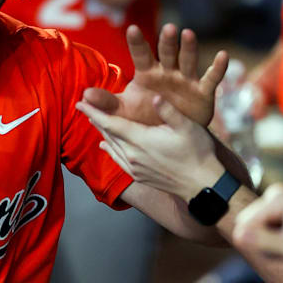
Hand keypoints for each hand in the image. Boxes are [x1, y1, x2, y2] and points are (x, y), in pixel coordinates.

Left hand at [78, 95, 222, 200]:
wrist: (203, 185)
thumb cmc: (198, 153)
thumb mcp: (186, 127)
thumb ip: (167, 111)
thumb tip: (153, 96)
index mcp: (141, 140)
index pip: (110, 124)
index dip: (93, 112)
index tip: (79, 103)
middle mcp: (133, 155)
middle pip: (107, 134)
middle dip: (94, 119)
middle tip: (83, 106)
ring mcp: (135, 168)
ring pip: (111, 147)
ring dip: (101, 133)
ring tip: (93, 121)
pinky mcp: (140, 177)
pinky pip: (118, 160)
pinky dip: (108, 150)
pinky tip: (104, 146)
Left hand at [84, 24, 227, 126]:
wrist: (171, 139)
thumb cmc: (146, 119)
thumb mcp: (126, 112)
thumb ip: (107, 103)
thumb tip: (83, 96)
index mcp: (147, 74)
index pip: (141, 54)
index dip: (137, 43)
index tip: (131, 28)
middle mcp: (167, 72)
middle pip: (167, 52)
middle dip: (167, 41)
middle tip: (168, 28)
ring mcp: (186, 80)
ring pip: (189, 60)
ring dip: (189, 48)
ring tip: (189, 34)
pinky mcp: (203, 92)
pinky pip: (212, 78)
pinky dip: (218, 68)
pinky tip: (224, 56)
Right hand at [232, 183, 282, 270]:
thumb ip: (263, 241)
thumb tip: (238, 236)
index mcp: (279, 197)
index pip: (248, 223)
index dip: (262, 242)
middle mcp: (275, 193)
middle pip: (246, 223)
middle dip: (261, 241)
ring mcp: (274, 201)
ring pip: (250, 228)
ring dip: (265, 243)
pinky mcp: (274, 210)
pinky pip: (257, 229)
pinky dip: (268, 241)